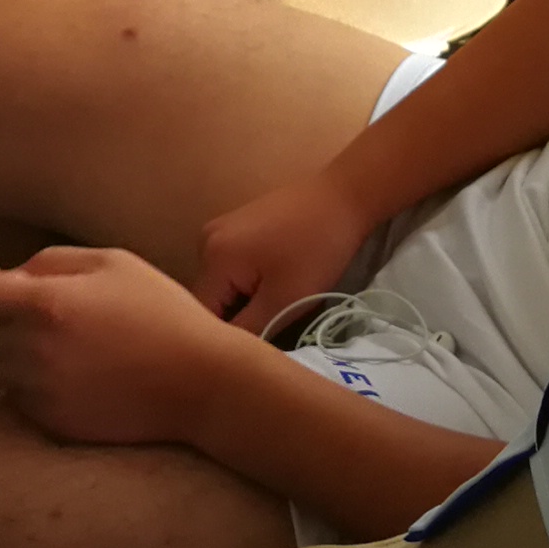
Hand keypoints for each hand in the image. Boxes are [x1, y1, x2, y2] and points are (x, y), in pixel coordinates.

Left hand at [0, 246, 270, 447]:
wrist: (199, 382)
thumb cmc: (161, 313)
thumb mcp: (113, 263)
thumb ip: (51, 261)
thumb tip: (9, 276)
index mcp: (45, 304)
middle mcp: (33, 350)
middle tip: (26, 312)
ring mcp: (40, 391)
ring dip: (6, 351)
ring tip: (47, 343)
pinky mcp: (51, 421)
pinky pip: (14, 398)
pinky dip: (26, 384)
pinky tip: (63, 373)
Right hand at [195, 171, 378, 337]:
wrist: (344, 196)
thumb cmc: (317, 249)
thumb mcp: (285, 300)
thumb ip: (249, 331)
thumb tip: (228, 351)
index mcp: (212, 258)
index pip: (204, 315)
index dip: (225, 338)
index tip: (253, 350)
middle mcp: (205, 241)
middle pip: (211, 298)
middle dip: (236, 318)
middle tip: (269, 330)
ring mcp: (221, 229)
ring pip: (223, 285)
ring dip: (244, 302)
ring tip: (275, 307)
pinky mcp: (238, 225)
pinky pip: (233, 267)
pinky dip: (249, 283)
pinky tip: (275, 285)